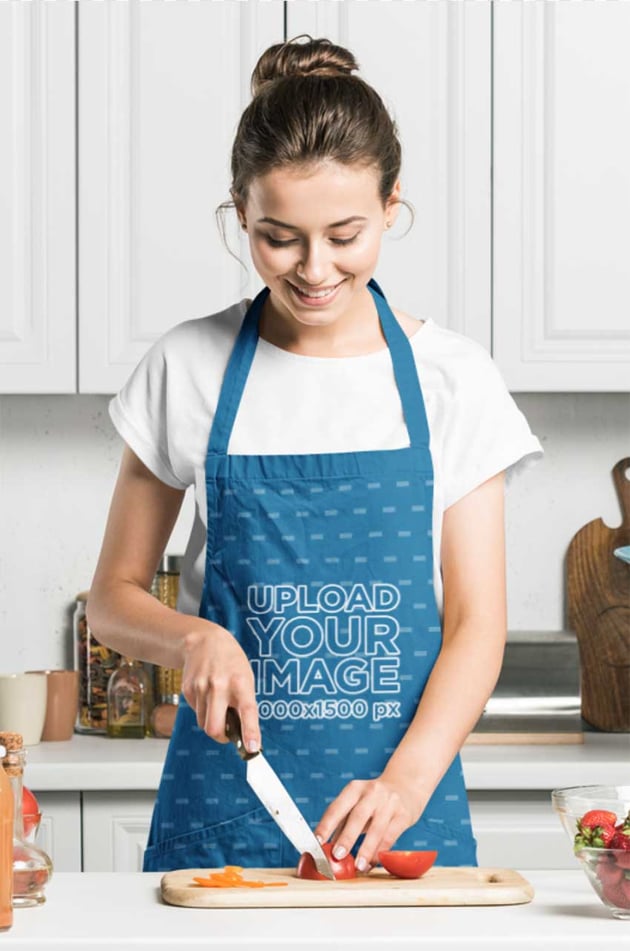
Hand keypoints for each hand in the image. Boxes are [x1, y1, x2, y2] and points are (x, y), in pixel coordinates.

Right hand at [180, 622, 259, 752]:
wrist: (204, 641)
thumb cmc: (231, 662)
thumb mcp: (245, 678)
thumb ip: (244, 703)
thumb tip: (242, 734)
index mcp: (240, 683)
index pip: (247, 711)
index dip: (250, 732)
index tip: (252, 748)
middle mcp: (219, 686)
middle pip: (214, 728)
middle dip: (221, 737)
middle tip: (227, 734)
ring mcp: (201, 688)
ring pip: (203, 723)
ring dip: (211, 721)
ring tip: (217, 703)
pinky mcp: (187, 690)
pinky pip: (196, 712)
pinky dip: (202, 709)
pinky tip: (206, 693)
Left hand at [314, 775, 421, 871]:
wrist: (406, 786)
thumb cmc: (375, 800)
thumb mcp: (357, 804)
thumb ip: (342, 823)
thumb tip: (325, 848)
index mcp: (355, 788)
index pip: (337, 807)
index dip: (326, 824)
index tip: (317, 841)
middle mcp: (372, 792)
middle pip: (357, 816)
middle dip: (347, 837)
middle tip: (337, 856)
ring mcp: (389, 802)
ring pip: (376, 828)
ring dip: (366, 849)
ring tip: (358, 867)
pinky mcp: (403, 814)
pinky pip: (391, 836)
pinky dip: (380, 852)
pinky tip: (372, 863)